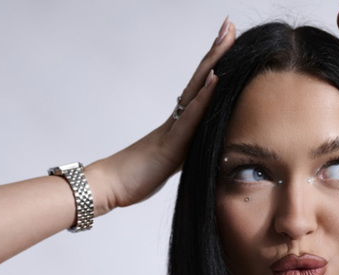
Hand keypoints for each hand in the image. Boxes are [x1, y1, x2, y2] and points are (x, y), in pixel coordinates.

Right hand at [89, 17, 235, 215]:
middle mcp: (175, 120)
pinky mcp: (170, 146)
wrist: (109, 186)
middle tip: (229, 24)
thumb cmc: (134, 177)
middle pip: (199, 80)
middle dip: (216, 52)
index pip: (199, 91)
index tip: (226, 42)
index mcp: (176, 126)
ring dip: (213, 63)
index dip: (213, 67)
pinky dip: (203, 99)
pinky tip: (216, 79)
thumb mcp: (167, 164)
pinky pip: (189, 119)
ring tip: (227, 38)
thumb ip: (181, 154)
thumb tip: (195, 153)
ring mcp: (172, 130)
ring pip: (196, 91)